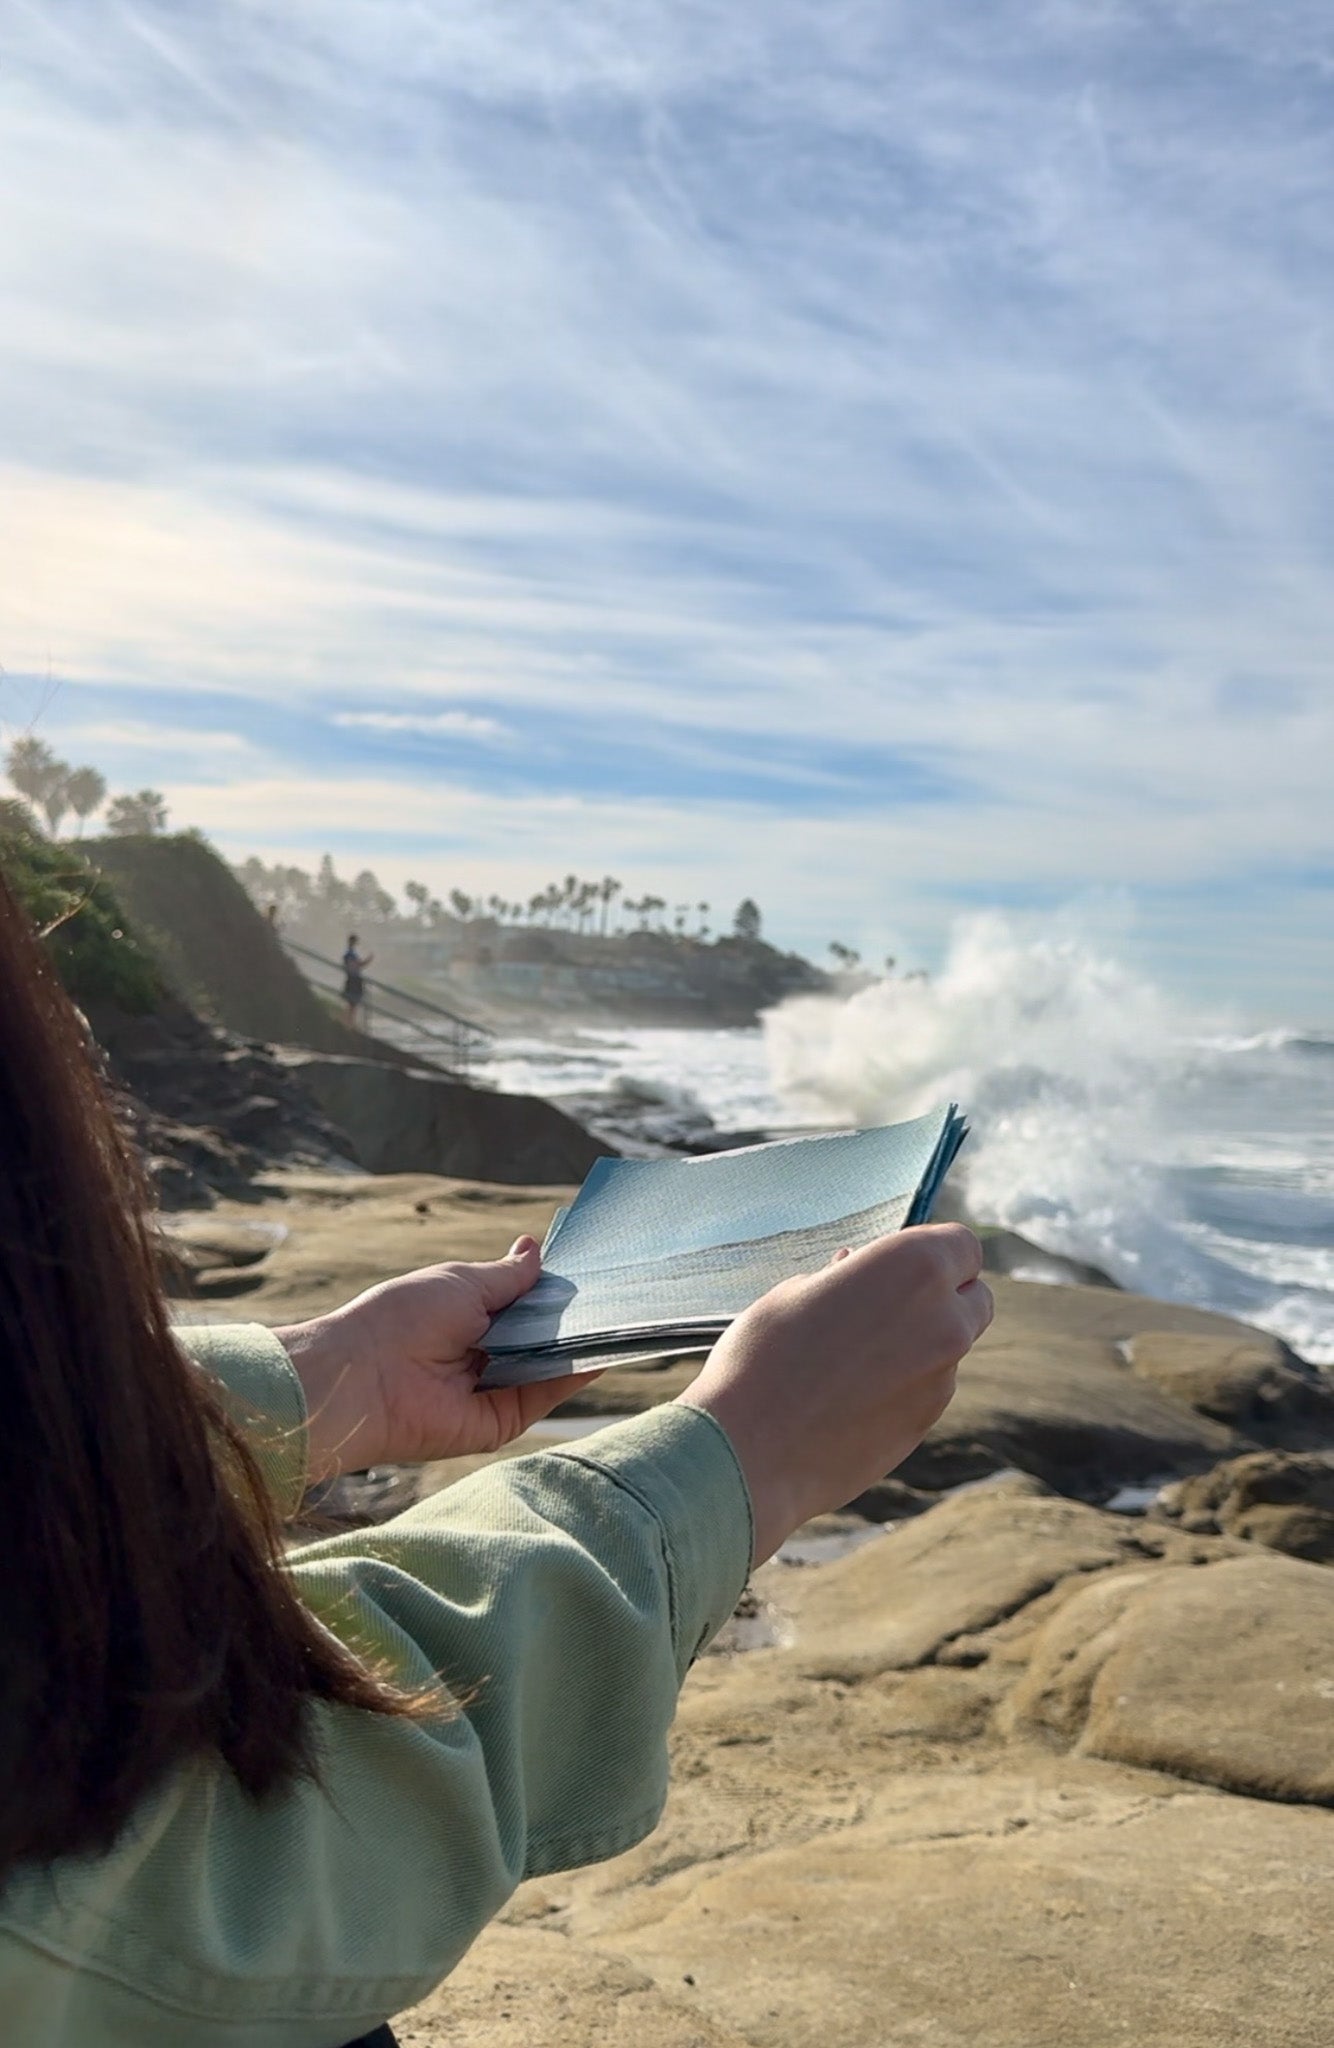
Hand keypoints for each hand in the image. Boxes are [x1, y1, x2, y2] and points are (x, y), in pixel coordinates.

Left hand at [275, 1237, 592, 1476]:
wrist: (365, 1377)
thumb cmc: (403, 1318)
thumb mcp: (463, 1283)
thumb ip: (507, 1276)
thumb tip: (536, 1249)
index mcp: (468, 1317)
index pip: (523, 1305)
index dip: (553, 1290)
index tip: (594, 1273)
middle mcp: (483, 1354)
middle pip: (540, 1336)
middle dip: (572, 1317)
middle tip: (619, 1294)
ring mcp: (493, 1390)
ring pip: (548, 1367)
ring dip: (580, 1344)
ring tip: (621, 1317)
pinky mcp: (499, 1423)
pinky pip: (543, 1396)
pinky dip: (573, 1376)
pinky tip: (602, 1351)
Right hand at [680, 1224, 991, 1562]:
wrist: (748, 1452)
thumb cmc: (762, 1356)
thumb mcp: (797, 1292)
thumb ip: (846, 1277)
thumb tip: (855, 1270)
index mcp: (914, 1267)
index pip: (963, 1245)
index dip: (934, 1251)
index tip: (900, 1263)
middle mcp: (944, 1321)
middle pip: (976, 1298)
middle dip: (944, 1297)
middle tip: (888, 1305)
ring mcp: (941, 1379)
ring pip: (949, 1348)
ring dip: (920, 1345)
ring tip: (850, 1359)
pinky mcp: (926, 1425)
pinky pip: (926, 1391)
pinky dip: (902, 1386)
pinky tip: (848, 1398)